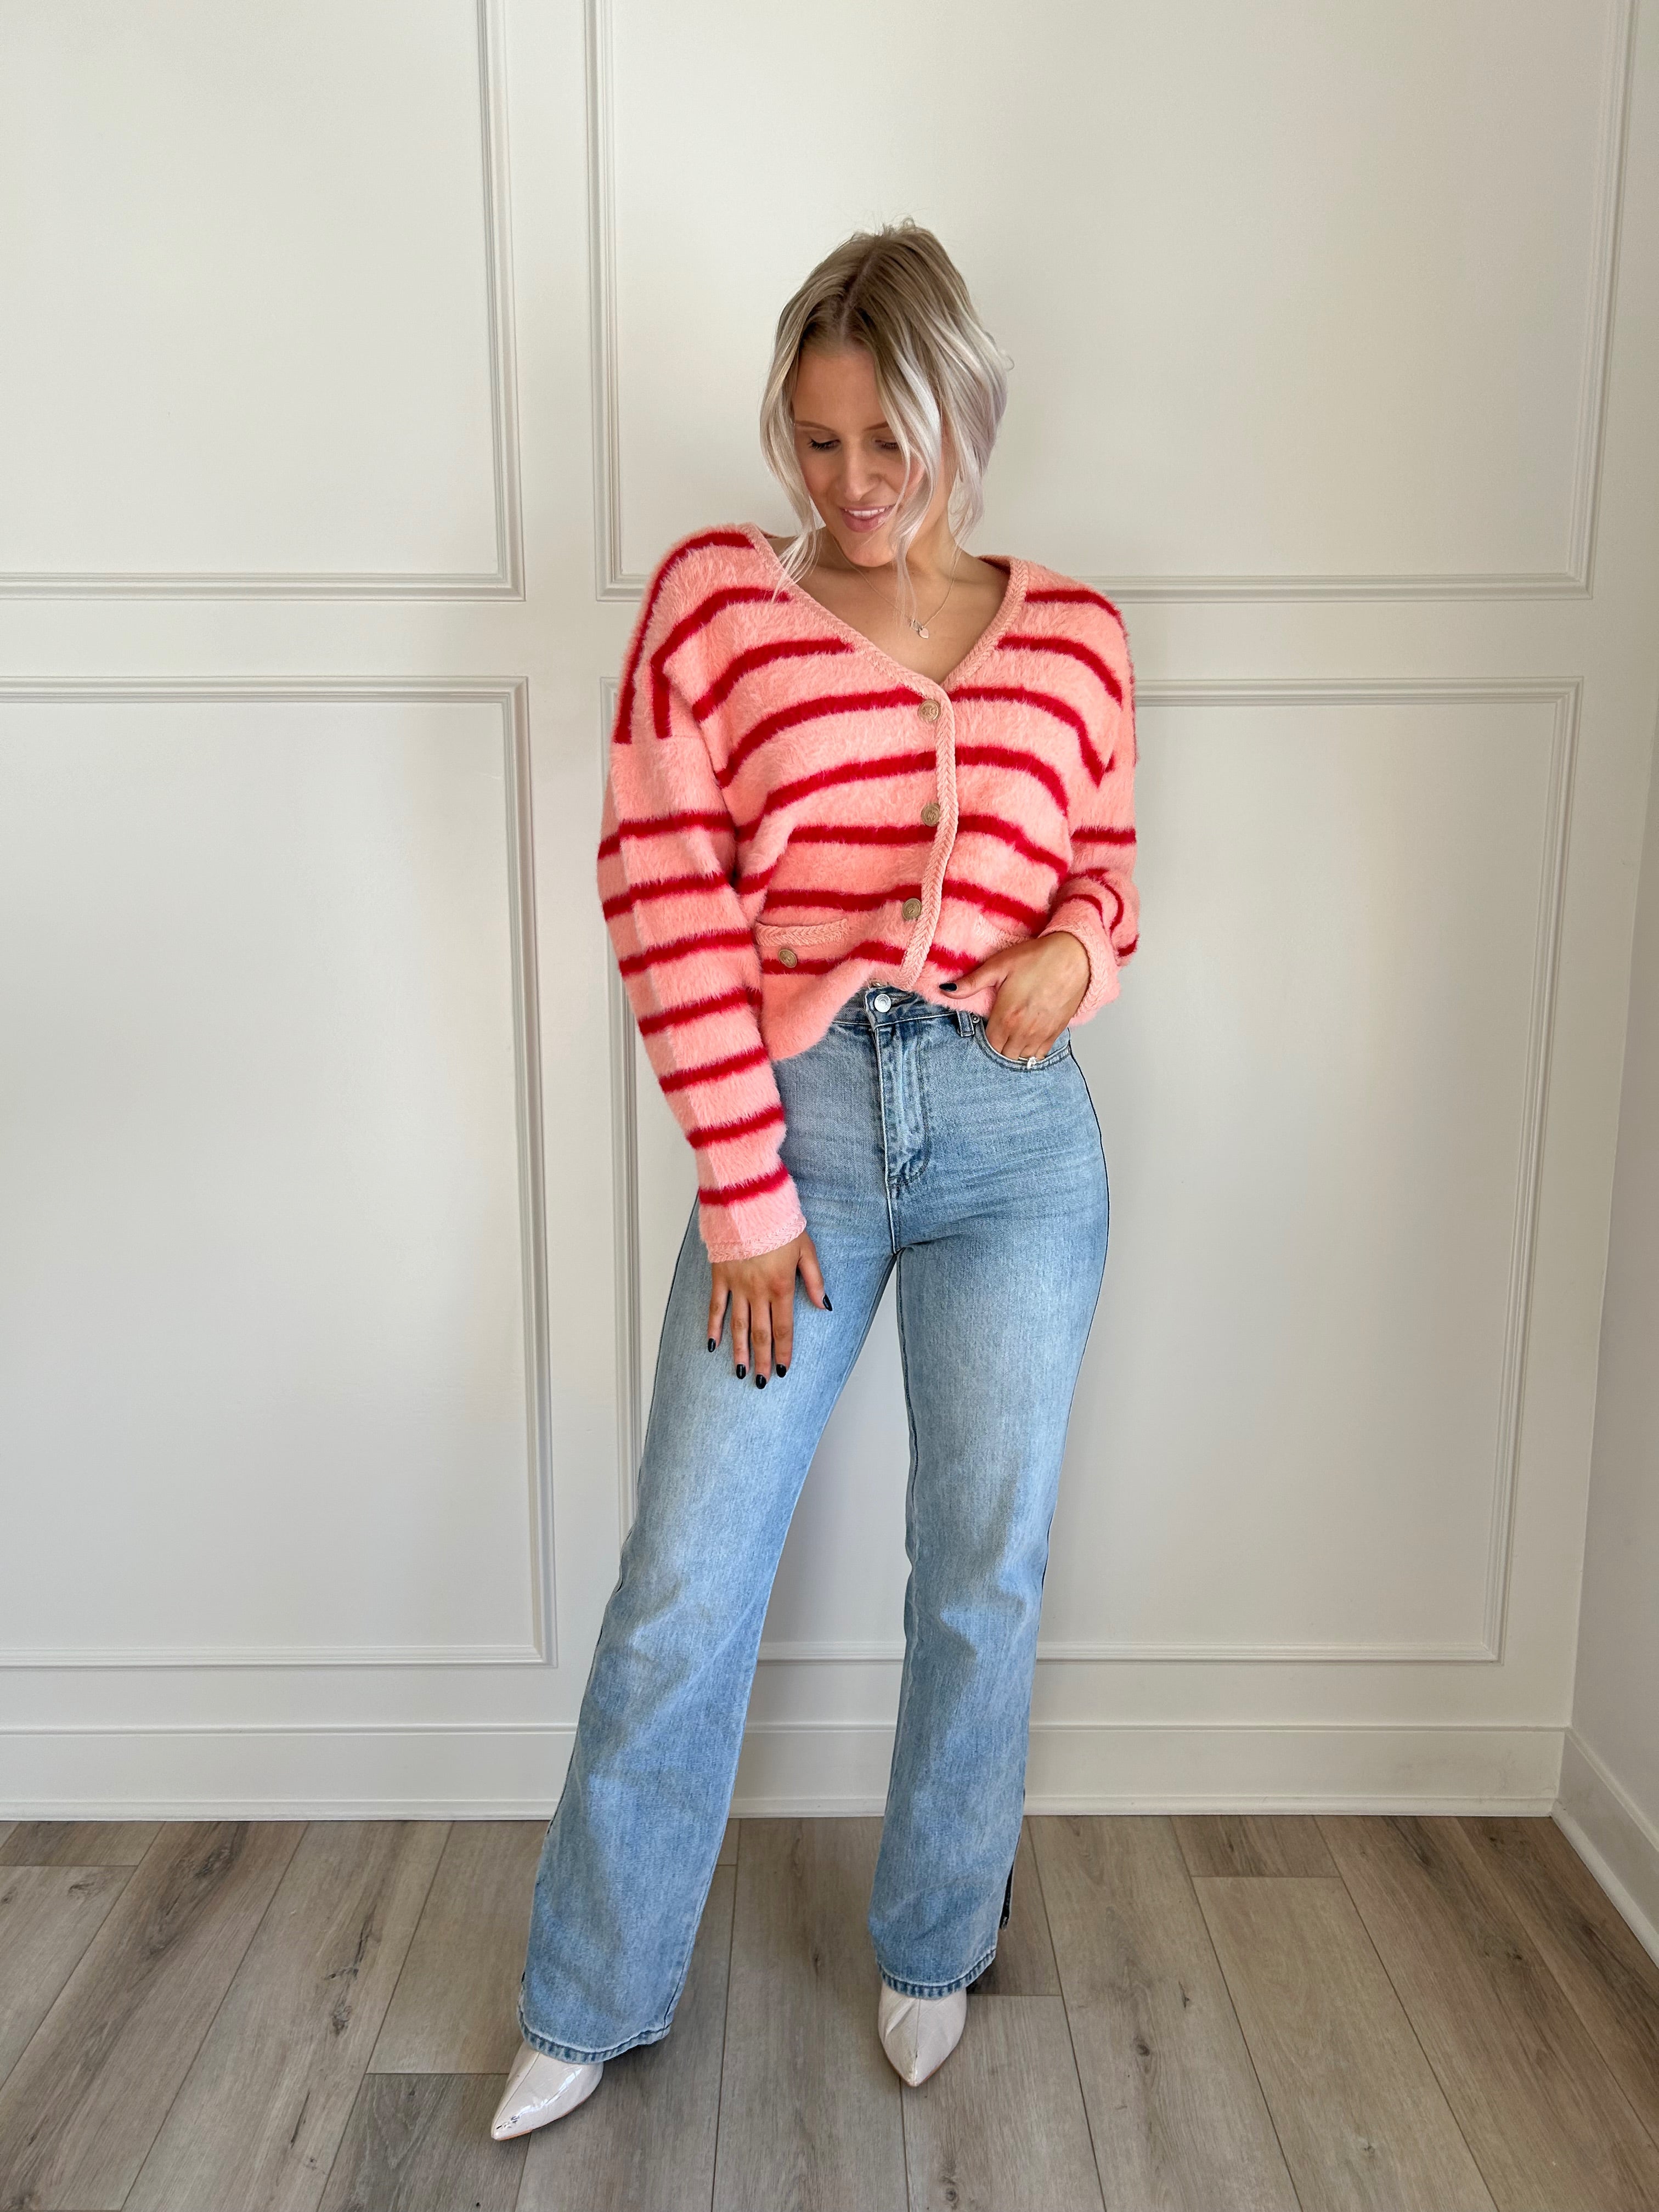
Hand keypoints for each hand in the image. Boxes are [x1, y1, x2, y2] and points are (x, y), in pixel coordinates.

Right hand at [707, 1230, 827, 1385]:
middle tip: (761, 1381)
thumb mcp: (806, 1249)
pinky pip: (716, 1306)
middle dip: (762, 1360)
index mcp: (781, 1286)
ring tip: (739, 1371)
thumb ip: (814, 1279)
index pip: (783, 1328)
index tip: (783, 1370)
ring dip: (739, 1350)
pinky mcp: (720, 1276)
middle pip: (760, 1333)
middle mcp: (758, 1291)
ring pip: (738, 1325)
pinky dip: (713, 1326)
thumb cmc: (779, 1223)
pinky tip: (712, 1344)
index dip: (783, 1351)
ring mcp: (737, 1285)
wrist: (749, 1202)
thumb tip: (823, 1305)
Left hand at [946, 931, 1089, 1059]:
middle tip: (998, 1029)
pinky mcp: (1056, 1032)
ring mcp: (1041, 1034)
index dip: (985, 1036)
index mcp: (1006, 1017)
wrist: (1075, 957)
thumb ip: (971, 982)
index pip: (989, 1044)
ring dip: (1014, 1050)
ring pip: (1021, 1057)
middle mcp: (1023, 1031)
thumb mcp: (999, 965)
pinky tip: (1028, 1038)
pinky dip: (1031, 1051)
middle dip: (998, 1045)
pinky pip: (1040, 1054)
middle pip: (1004, 1053)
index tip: (986, 1025)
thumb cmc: (1037, 958)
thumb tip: (945, 990)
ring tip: (1012, 1035)